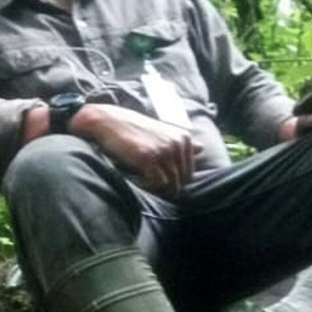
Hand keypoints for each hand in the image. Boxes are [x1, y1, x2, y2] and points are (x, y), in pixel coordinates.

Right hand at [74, 104, 198, 197]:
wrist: (109, 121)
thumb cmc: (135, 128)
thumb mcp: (164, 132)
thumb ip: (183, 142)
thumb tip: (201, 148)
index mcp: (183, 137)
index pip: (189, 172)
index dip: (178, 181)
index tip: (164, 182)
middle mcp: (177, 143)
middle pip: (182, 179)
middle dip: (171, 188)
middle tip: (156, 188)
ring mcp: (163, 151)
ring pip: (171, 183)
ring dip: (161, 190)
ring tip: (149, 185)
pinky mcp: (148, 158)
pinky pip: (157, 183)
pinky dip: (151, 187)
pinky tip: (142, 182)